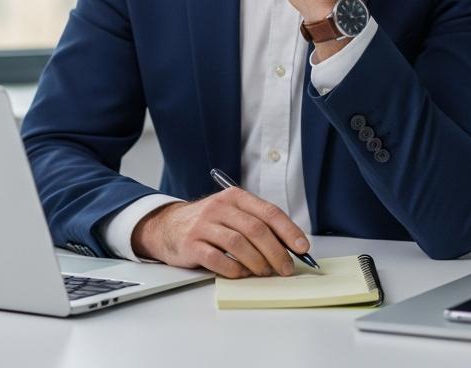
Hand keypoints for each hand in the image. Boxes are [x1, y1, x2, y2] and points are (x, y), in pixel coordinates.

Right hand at [130, 188, 311, 278]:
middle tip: (286, 268)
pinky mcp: (191, 244)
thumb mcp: (232, 214)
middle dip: (277, 252)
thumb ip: (257, 224)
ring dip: (257, 262)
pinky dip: (234, 269)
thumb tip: (289, 247)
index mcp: (235, 197)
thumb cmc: (209, 223)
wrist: (168, 226)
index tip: (302, 247)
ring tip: (264, 272)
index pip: (268, 212)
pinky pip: (217, 259)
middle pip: (256, 229)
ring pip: (238, 244)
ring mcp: (203, 225)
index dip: (288, 231)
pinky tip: (241, 273)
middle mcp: (219, 207)